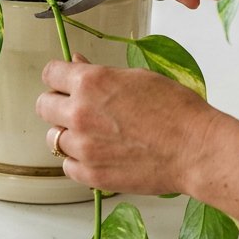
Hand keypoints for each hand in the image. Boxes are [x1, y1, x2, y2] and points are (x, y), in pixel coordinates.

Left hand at [37, 56, 220, 194]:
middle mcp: (80, 112)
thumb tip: (76, 63)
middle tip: (80, 110)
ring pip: (54, 138)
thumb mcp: (137, 77)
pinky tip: (100, 155)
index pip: (50, 74)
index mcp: (91, 82)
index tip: (64, 83)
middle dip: (58, 105)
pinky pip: (68, 166)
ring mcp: (83, 146)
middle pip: (43, 106)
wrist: (195, 149)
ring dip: (69, 135)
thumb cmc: (176, 110)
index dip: (58, 78)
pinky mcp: (91, 175)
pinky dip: (79, 161)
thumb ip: (100, 73)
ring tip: (96, 136)